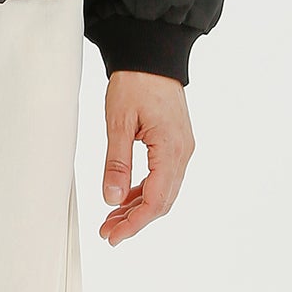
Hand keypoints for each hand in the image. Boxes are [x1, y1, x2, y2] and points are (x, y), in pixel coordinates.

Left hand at [98, 71, 194, 246]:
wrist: (151, 55)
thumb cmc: (135, 82)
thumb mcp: (118, 123)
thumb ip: (116, 163)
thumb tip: (112, 199)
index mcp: (171, 149)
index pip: (156, 200)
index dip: (134, 223)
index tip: (113, 236)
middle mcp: (182, 152)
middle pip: (162, 201)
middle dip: (135, 220)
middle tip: (108, 233)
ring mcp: (181, 148)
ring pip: (163, 191)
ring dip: (139, 208)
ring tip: (111, 220)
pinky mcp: (175, 143)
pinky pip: (163, 177)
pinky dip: (144, 191)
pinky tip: (125, 197)